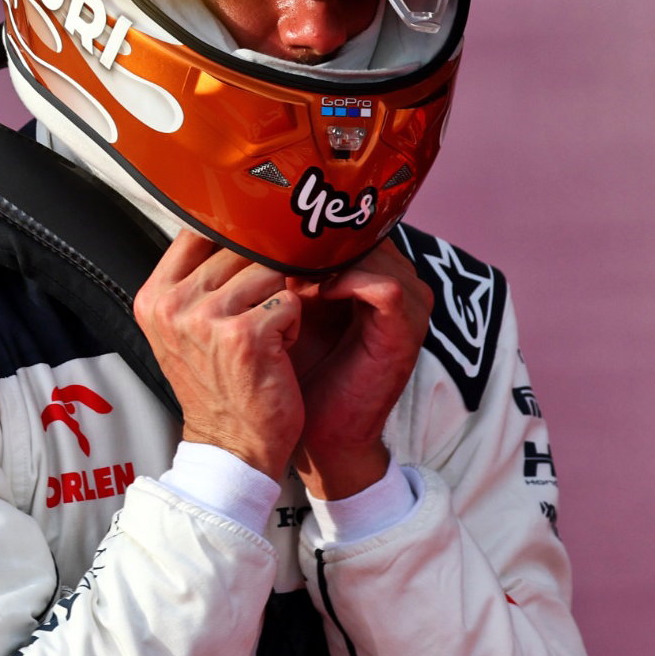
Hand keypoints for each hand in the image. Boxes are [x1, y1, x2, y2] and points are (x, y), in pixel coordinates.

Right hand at [134, 231, 303, 479]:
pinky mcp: (246, 335)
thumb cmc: (218, 385)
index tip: (248, 259)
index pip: (198, 230)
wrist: (232, 447)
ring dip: (280, 300)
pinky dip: (295, 323)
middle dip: (262, 276)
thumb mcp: (185, 329)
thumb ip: (197, 279)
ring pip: (270, 271)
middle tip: (258, 315)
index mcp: (154, 297)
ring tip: (267, 334)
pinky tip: (279, 350)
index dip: (235, 238)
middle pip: (240, 247)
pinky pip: (291, 299)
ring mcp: (207, 318)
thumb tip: (230, 221)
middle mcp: (173, 305)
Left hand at [288, 239, 432, 499]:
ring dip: (328, 258)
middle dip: (317, 234)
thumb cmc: (300, 372)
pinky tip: (309, 294)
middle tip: (273, 240)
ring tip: (287, 268)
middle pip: (365, 229)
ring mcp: (410, 306)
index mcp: (374, 273)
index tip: (266, 228)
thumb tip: (244, 223)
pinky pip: (383, 287)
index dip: (309, 221)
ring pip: (376, 252)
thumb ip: (284, 267)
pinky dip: (346, 283)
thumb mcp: (288, 308)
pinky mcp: (406, 331)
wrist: (319, 434)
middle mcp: (400, 282)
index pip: (350, 221)